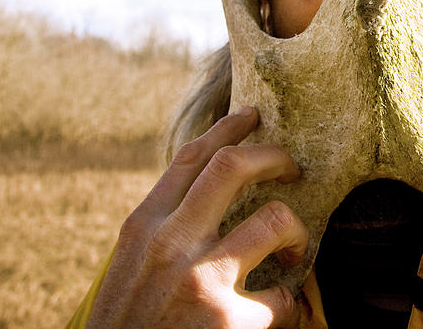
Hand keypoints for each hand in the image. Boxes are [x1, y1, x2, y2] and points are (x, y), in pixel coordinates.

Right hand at [85, 107, 306, 328]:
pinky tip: (287, 314)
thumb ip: (165, 229)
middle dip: (274, 156)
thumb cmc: (126, 327)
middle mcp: (169, 243)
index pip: (191, 158)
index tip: (253, 115)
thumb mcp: (131, 268)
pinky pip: (285, 298)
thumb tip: (209, 196)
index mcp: (143, 227)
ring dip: (296, 231)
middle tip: (294, 167)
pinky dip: (294, 305)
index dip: (227, 128)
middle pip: (234, 167)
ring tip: (297, 250)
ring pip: (274, 219)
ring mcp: (200, 280)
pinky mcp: (229, 322)